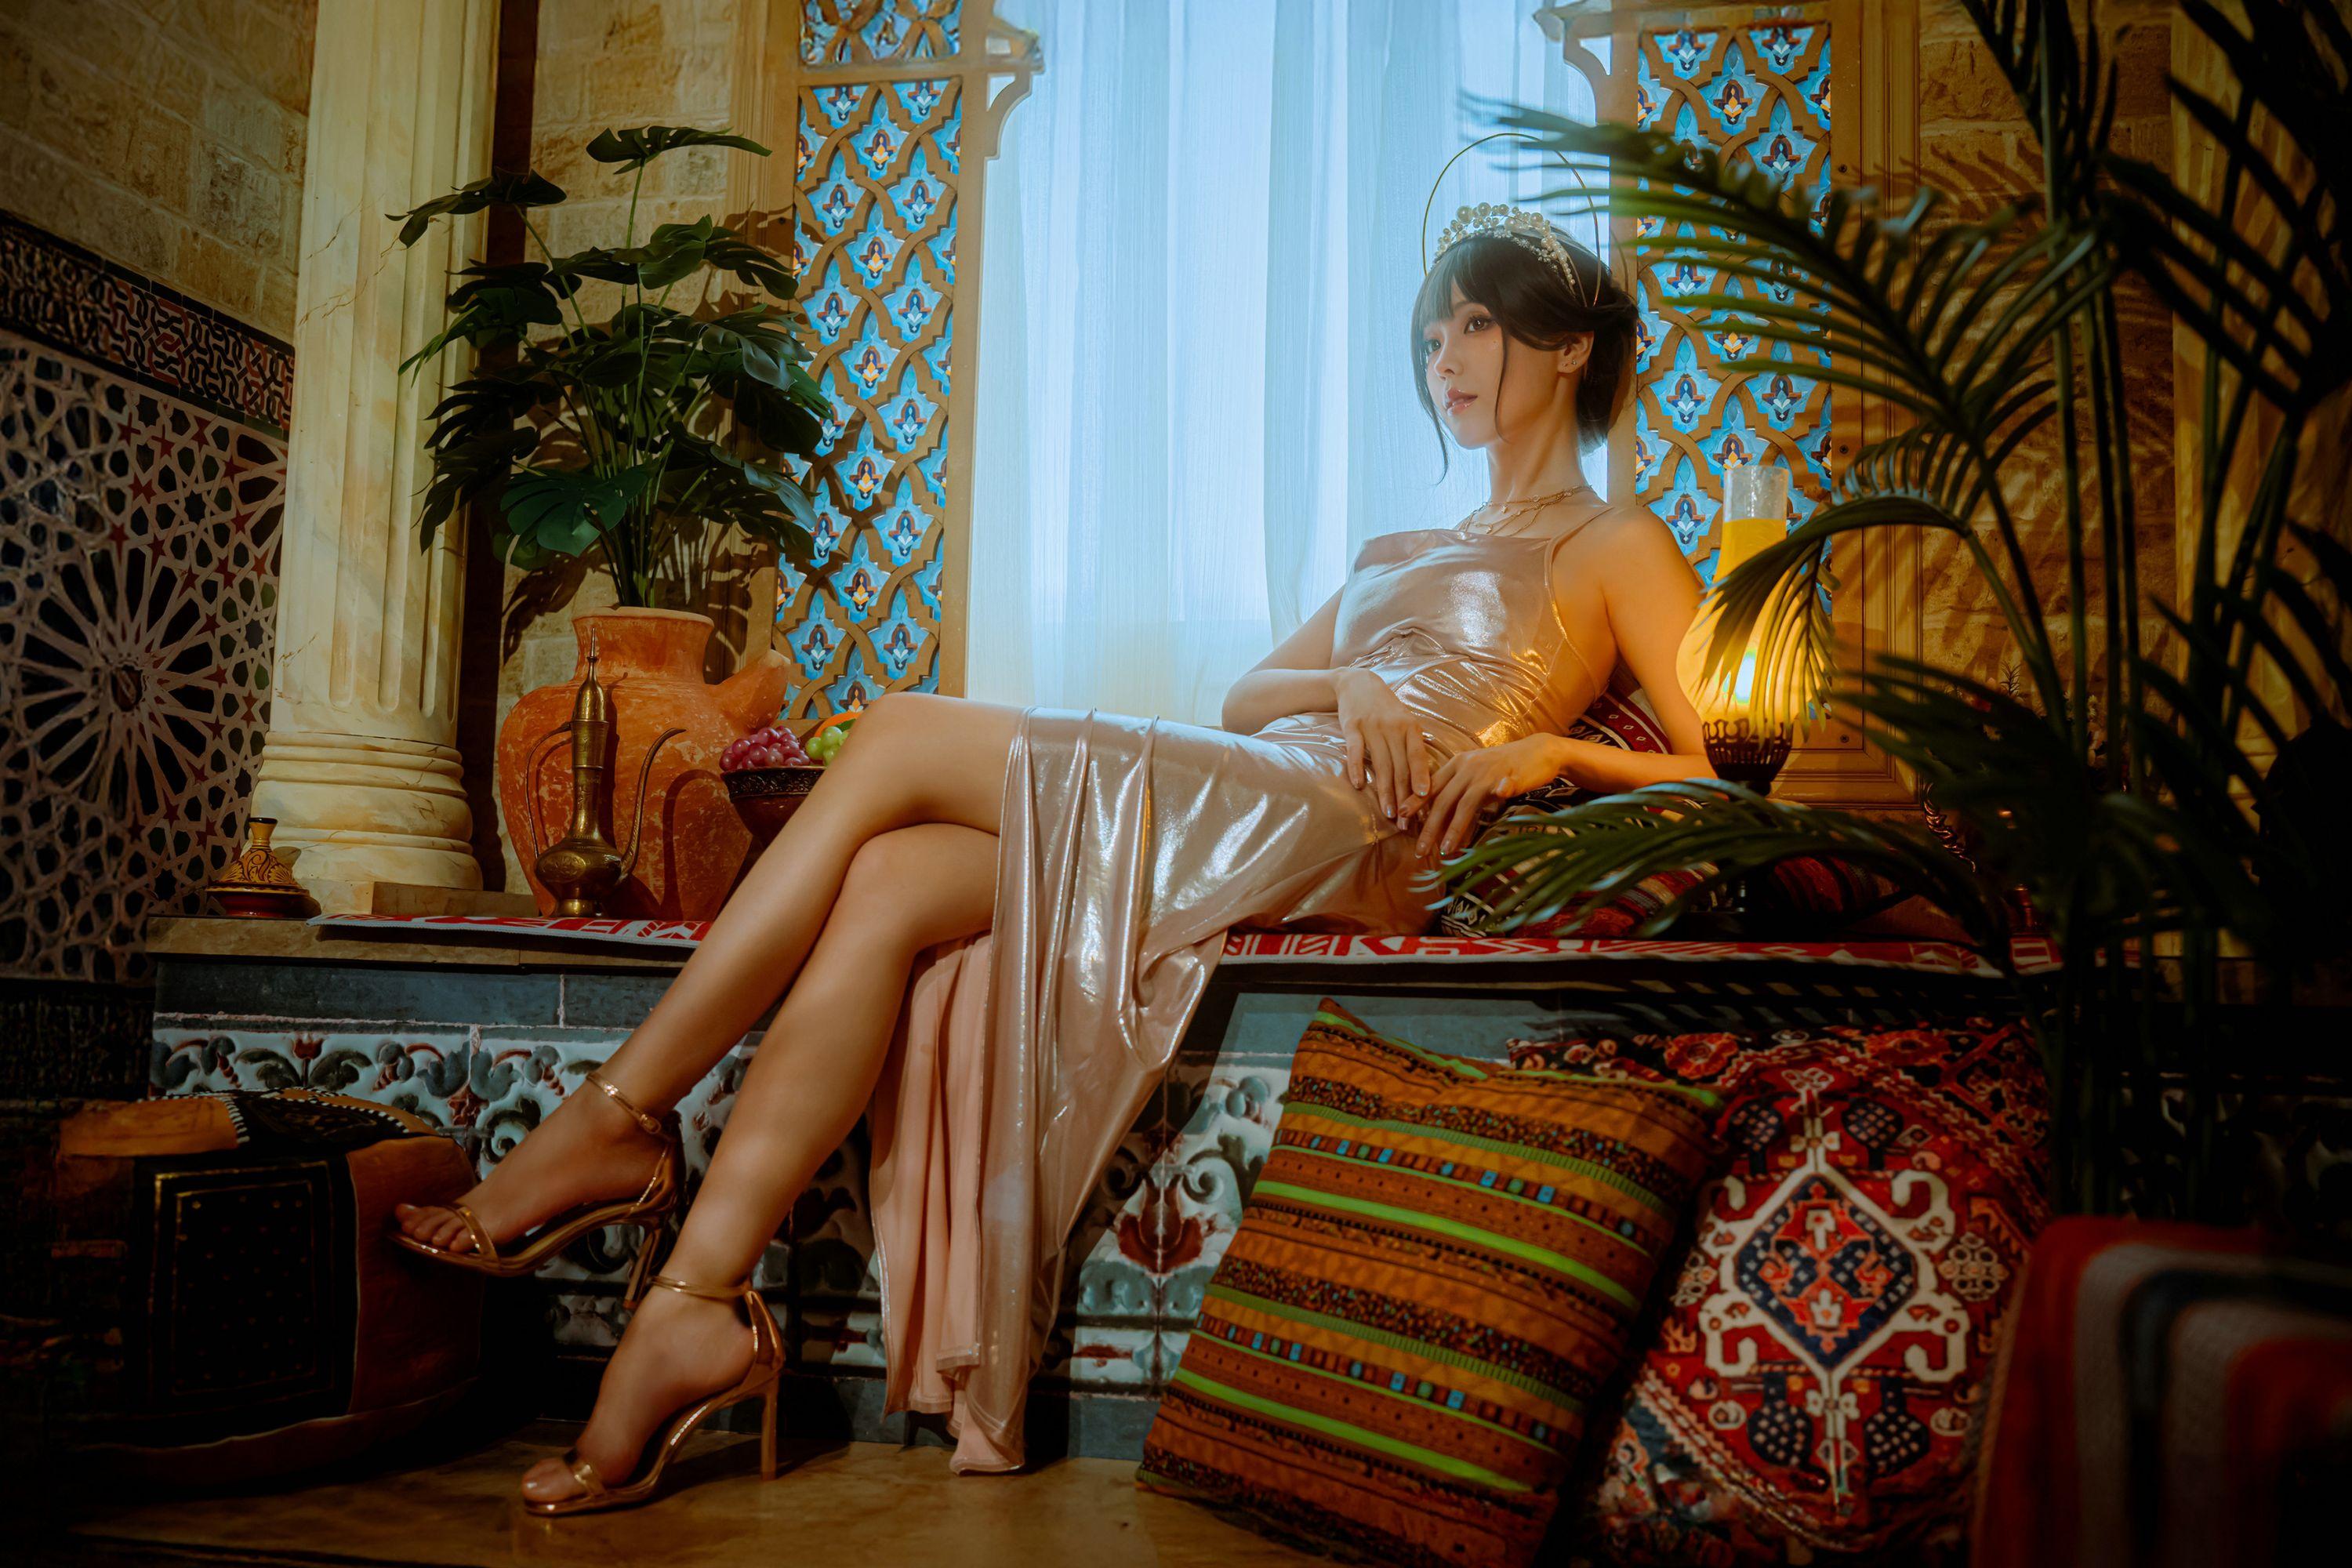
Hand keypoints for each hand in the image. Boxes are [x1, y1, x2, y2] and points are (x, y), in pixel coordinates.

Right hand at [1333, 667, 1430, 820]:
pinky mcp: (1351, 726)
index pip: (1418, 756)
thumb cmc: (1386, 709)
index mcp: (1410, 727)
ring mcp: (1371, 726)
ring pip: (1381, 764)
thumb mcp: (1405, 722)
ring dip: (1385, 791)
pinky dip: (1358, 768)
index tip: (1425, 798)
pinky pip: (1355, 751)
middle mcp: (1393, 727)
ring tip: (1389, 813)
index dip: (1421, 777)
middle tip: (1407, 821)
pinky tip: (1359, 786)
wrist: (1357, 682)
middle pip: (1400, 767)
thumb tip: (1425, 781)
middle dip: (1404, 796)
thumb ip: (1413, 748)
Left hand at [1409, 736, 1566, 859]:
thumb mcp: (1476, 780)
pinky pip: (1502, 788)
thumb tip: (1440, 824)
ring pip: (1466, 802)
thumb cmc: (1504, 768)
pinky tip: (1494, 808)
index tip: (1399, 822)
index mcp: (1457, 765)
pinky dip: (1498, 795)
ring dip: (1454, 827)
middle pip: (1443, 799)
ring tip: (1445, 850)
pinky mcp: (1510, 776)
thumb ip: (1459, 797)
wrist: (1538, 751)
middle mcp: (1468, 767)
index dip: (1414, 804)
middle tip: (1419, 851)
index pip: (1430, 786)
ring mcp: (1489, 772)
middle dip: (1429, 827)